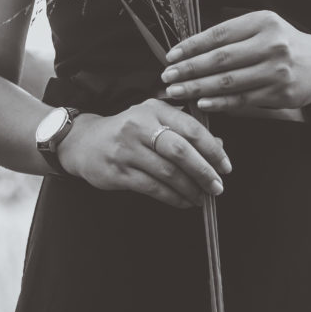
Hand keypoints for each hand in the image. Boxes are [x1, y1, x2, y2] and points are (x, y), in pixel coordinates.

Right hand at [57, 99, 231, 208]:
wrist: (84, 142)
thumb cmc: (128, 130)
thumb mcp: (155, 120)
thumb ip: (185, 130)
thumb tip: (219, 145)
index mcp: (154, 110)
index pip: (191, 129)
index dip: (212, 150)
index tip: (226, 167)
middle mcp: (140, 126)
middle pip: (180, 151)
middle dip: (204, 172)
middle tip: (218, 186)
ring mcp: (127, 150)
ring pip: (167, 173)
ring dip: (190, 188)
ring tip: (202, 197)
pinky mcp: (118, 171)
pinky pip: (152, 188)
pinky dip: (173, 197)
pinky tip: (183, 201)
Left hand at [160, 10, 310, 111]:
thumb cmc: (285, 45)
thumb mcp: (264, 27)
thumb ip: (234, 35)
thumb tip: (191, 49)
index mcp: (263, 22)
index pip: (219, 34)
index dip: (192, 46)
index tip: (171, 56)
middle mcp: (271, 44)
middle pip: (221, 59)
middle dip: (189, 69)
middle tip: (167, 77)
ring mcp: (277, 70)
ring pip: (229, 81)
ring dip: (198, 88)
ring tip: (177, 91)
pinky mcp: (281, 92)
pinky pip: (243, 99)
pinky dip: (220, 102)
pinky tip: (201, 102)